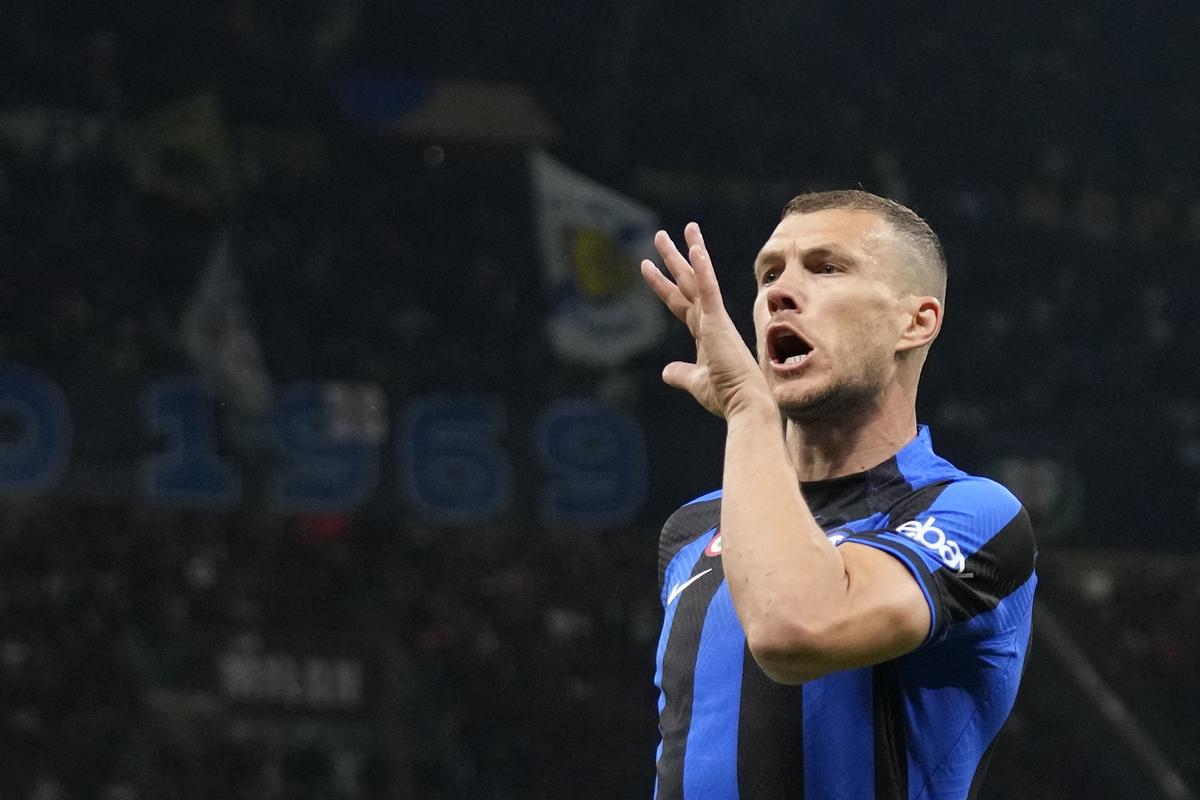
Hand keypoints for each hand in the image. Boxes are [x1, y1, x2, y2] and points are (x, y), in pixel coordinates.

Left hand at [640, 222, 772, 417]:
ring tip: (670, 233)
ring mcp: (715, 319)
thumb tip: (666, 371)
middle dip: (672, 260)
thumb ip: (681, 373)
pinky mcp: (718, 322)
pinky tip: (695, 249)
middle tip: (660, 236)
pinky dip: (702, 269)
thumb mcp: (696, 382)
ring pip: (695, 280)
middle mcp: (711, 321)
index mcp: (707, 334)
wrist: (745, 403)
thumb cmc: (727, 395)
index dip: (663, 285)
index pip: (680, 303)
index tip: (649, 266)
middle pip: (686, 284)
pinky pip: (708, 290)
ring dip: (683, 255)